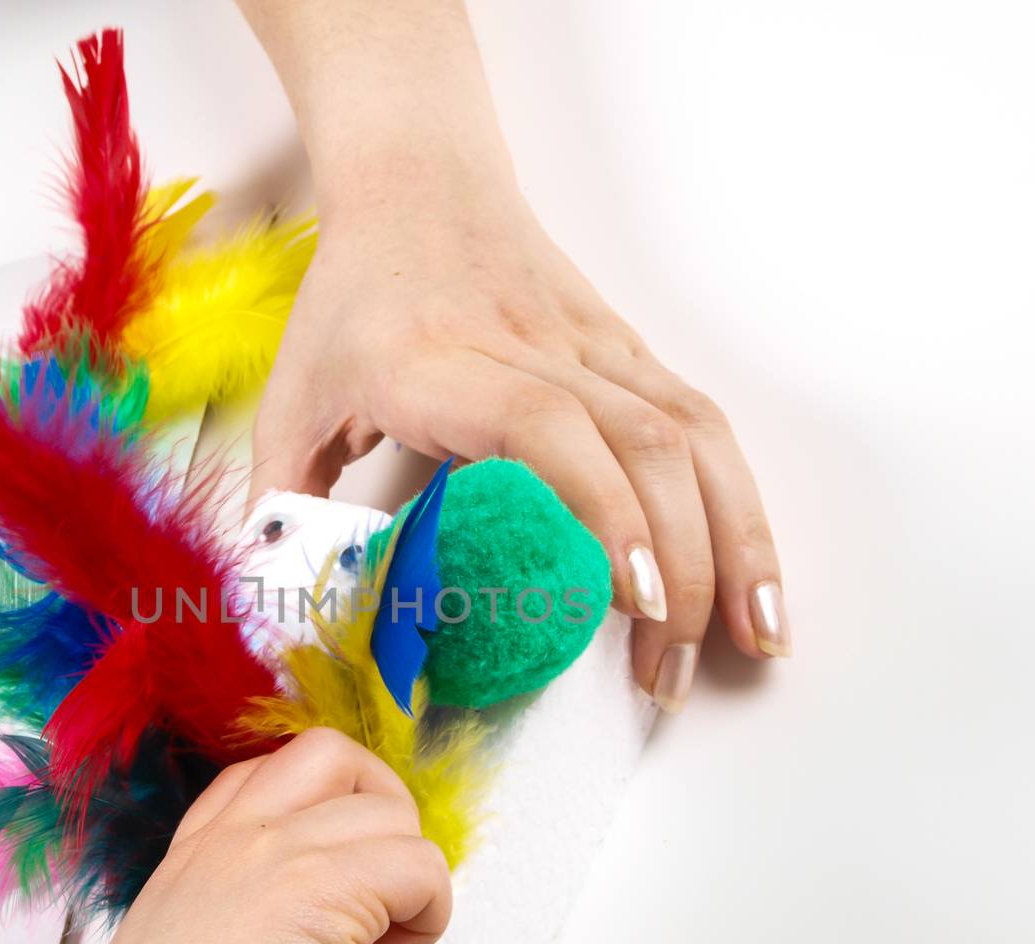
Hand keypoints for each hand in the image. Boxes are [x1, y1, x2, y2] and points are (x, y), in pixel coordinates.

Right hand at [43, 728, 450, 943]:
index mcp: (191, 855)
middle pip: (332, 756)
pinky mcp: (327, 886)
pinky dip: (426, 917)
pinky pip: (423, 867)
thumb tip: (307, 928)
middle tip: (373, 892)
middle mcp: (231, 838)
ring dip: (404, 880)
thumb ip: (232, 920)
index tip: (328, 881)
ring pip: (392, 813)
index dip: (316, 812)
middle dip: (374, 812)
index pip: (264, 775)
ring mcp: (276, 851)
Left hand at [238, 0, 787, 712]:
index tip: (628, 598)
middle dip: (677, 564)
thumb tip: (278, 604)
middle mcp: (528, 348)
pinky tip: (749, 572)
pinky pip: (700, 421)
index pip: (541, 424)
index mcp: (434, 362)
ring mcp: (591, 344)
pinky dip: (738, 498)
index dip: (598, 506)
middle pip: (639, 442)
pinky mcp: (626, 348)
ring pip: (691, 433)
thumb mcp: (291, 394)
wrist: (418, 180)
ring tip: (755, 635)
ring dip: (735, 537)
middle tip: (667, 673)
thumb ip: (281, 501)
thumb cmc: (353, 297)